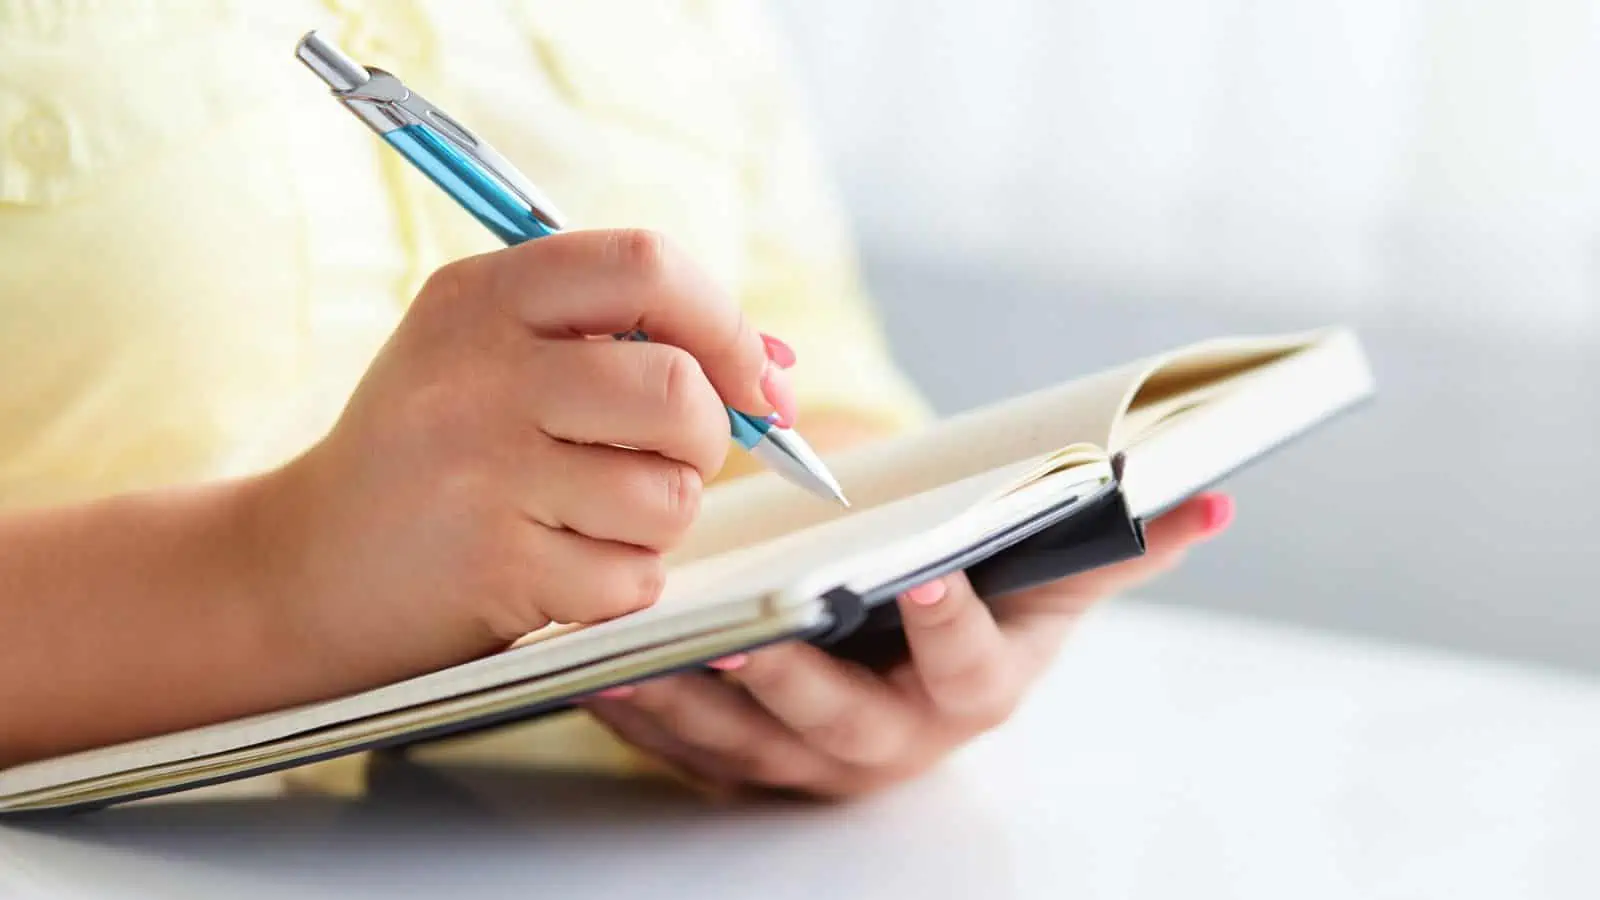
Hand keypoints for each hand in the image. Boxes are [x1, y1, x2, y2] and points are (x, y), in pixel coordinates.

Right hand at [258, 230, 792, 692]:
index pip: (647, 265)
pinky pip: (634, 576)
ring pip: (668, 494)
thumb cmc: (432, 454)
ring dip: (658, 519)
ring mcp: (483, 473)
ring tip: (589, 516)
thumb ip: (625, 341)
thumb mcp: (494, 357)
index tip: (748, 376)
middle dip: (706, 436)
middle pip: (676, 389)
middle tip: (673, 457)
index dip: (724, 323)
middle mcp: (478, 373)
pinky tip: (557, 567)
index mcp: (482, 296)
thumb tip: (774, 367)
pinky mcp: (496, 567)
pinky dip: (620, 582)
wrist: (304, 567)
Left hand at [580, 493, 1234, 798]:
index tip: (927, 578)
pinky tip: (600, 668)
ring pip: (750, 741)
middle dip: (797, 679)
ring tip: (645, 648)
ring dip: (695, 698)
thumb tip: (1214, 498)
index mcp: (974, 688)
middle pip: (844, 722)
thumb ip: (1118, 542)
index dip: (952, 628)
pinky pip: (688, 748)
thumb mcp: (1048, 578)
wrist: (915, 663)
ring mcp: (815, 758)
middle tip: (753, 628)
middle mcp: (895, 737)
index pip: (971, 667)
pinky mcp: (748, 760)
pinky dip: (643, 711)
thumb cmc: (981, 606)